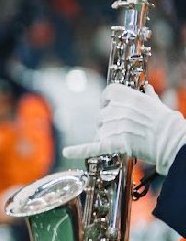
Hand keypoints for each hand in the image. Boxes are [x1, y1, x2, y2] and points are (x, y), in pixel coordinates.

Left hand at [63, 83, 185, 174]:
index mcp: (131, 98)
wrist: (174, 142)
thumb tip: (147, 88)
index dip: (106, 99)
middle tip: (117, 129)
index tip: (107, 103)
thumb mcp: (159, 105)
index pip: (109, 92)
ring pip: (100, 131)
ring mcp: (116, 127)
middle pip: (102, 114)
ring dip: (105, 136)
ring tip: (117, 140)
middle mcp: (120, 110)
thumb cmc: (170, 125)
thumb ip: (149, 97)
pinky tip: (67, 152)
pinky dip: (79, 150)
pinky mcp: (115, 143)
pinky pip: (93, 147)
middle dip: (106, 122)